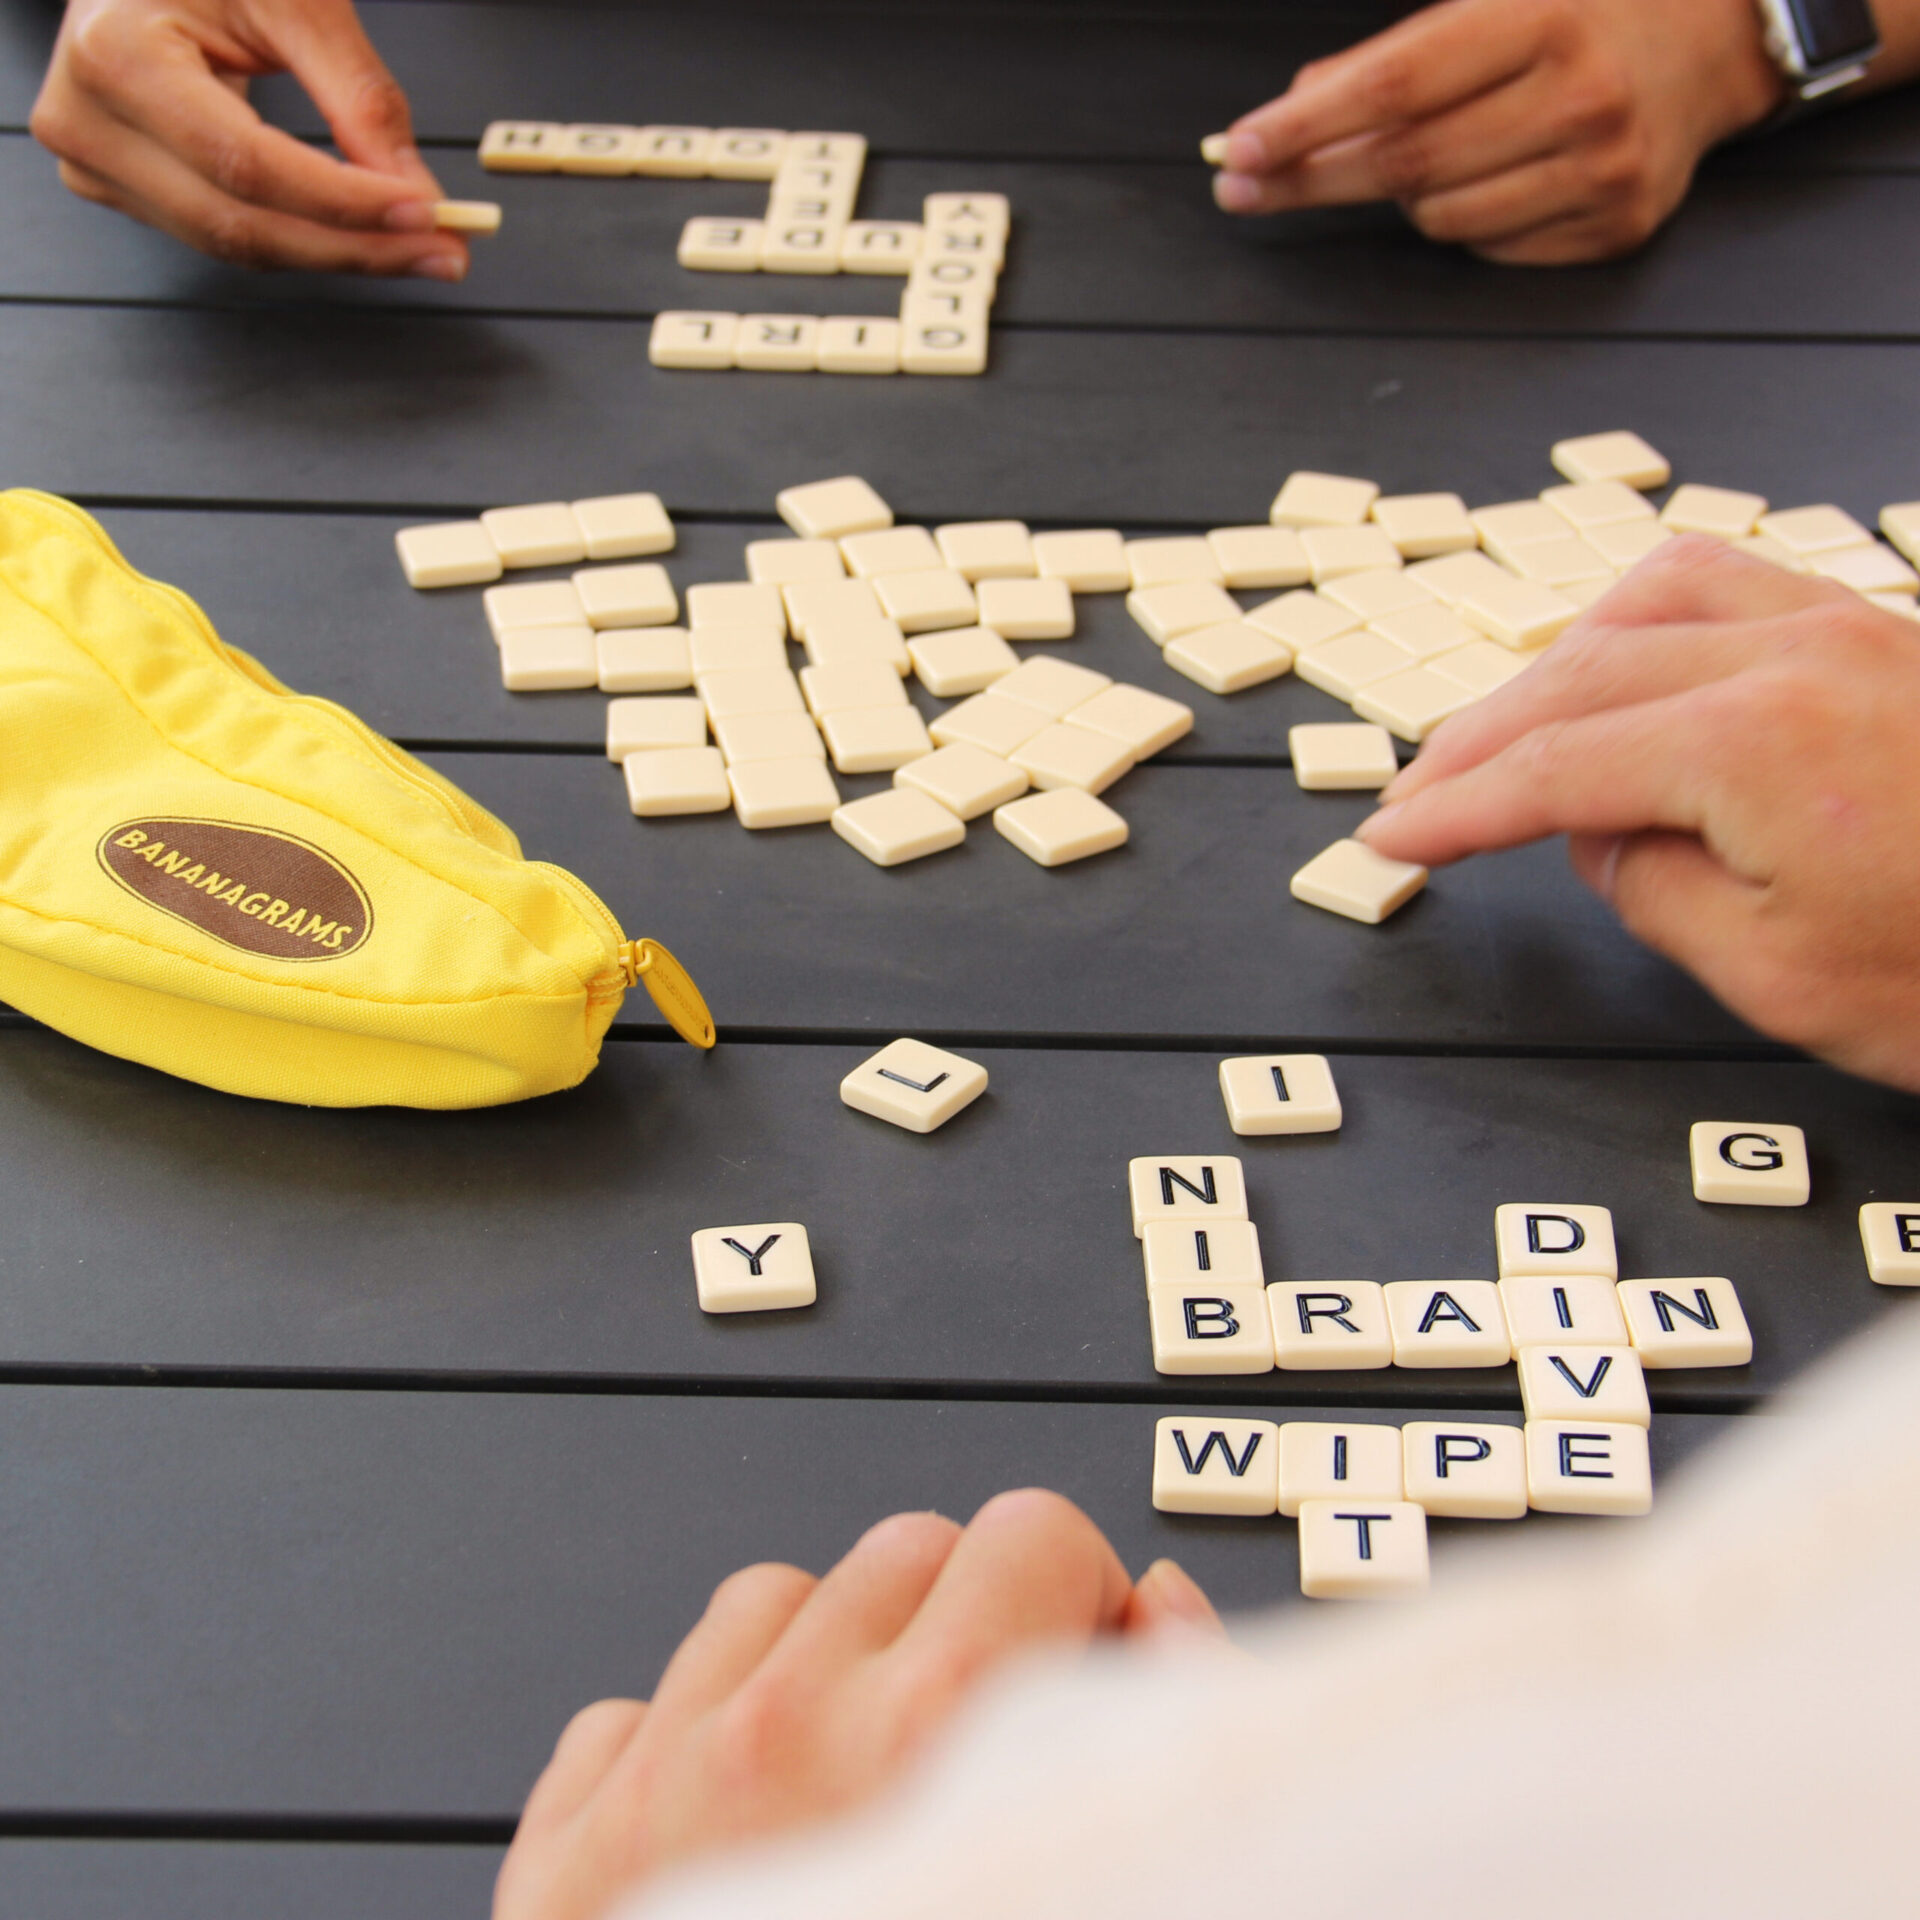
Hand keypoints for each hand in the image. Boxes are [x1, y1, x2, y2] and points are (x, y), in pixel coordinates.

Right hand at [31, 0, 467, 276]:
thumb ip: (358, 96)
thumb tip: (417, 190)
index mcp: (116, 53)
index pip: (247, 164)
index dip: (343, 202)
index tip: (424, 213)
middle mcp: (89, 119)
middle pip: (241, 225)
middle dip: (355, 247)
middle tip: (439, 250)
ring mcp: (96, 161)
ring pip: (235, 245)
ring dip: (334, 254)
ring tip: (413, 247)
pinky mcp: (120, 186)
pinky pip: (223, 234)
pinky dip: (299, 240)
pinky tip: (353, 233)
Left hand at [492, 1491, 1221, 1919]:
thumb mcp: (1124, 1881)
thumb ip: (1174, 1731)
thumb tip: (1160, 1614)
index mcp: (940, 1736)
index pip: (1033, 1534)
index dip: (1077, 1608)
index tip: (1071, 1674)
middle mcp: (785, 1732)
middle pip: (907, 1551)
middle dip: (961, 1630)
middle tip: (972, 1753)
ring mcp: (657, 1785)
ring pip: (770, 1603)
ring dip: (824, 1671)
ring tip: (859, 1801)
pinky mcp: (563, 1859)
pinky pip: (639, 1703)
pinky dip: (693, 1747)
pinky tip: (747, 1848)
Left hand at [1210, 0, 1783, 262]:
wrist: (1717, 37)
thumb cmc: (1585, 12)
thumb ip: (1393, 55)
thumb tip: (1294, 109)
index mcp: (1542, 16)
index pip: (1395, 85)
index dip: (1306, 126)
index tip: (1237, 148)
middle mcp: (1580, 93)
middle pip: (1406, 163)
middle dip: (1311, 177)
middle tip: (1241, 183)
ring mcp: (1604, 168)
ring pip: (1441, 218)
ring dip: (1405, 196)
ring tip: (1423, 155)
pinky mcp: (1616, 226)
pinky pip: (1491, 248)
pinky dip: (1468, 221)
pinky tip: (1492, 178)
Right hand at [1357, 537, 1919, 1090]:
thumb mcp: (1782, 975)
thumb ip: (1652, 886)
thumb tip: (1601, 830)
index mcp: (1756, 744)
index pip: (1552, 766)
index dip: (1453, 805)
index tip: (1392, 833)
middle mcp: (1798, 655)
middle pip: (1582, 668)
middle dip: (1478, 733)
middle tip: (1418, 787)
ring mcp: (1852, 626)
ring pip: (1650, 596)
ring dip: (1556, 658)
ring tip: (1510, 721)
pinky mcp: (1889, 632)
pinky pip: (1730, 585)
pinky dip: (1644, 622)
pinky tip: (1632, 662)